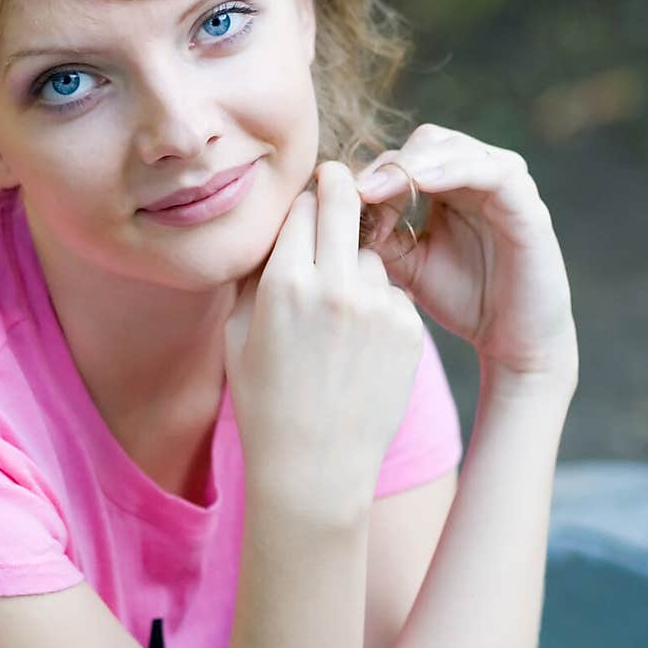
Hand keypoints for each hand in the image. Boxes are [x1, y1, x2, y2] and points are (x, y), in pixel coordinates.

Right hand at [225, 162, 425, 517]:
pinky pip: (392, 292)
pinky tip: (359, 344)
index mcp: (284, 284)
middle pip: (343, 203)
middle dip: (340, 187)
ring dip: (357, 264)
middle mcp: (335, 287)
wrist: (315, 466)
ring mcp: (378, 307)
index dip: (302, 200)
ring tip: (337, 314)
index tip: (306, 198)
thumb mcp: (238, 335)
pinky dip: (378, 304)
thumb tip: (273, 227)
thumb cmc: (265, 401)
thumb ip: (255, 274)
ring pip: (371, 254)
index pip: (301, 207)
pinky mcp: (409, 327)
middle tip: (339, 181)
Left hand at [355, 123, 578, 385]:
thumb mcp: (407, 266)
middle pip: (425, 143)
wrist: (513, 342)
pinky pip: (493, 171)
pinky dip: (455, 170)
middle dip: (386, 165)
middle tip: (353, 190)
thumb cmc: (463, 302)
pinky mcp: (527, 201)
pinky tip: (423, 184)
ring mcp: (504, 184)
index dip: (369, 174)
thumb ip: (376, 236)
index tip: (336, 200)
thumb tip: (326, 215)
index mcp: (447, 187)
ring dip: (412, 164)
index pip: (402, 159)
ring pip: (454, 148)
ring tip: (376, 188)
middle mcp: (476, 176)